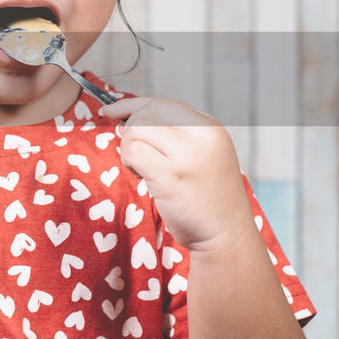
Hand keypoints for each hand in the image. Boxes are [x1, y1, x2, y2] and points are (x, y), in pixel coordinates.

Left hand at [99, 97, 252, 250]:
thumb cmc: (208, 199)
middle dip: (129, 131)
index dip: (131, 106)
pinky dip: (129, 163)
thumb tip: (128, 120)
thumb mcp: (203, 155)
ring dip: (129, 149)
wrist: (228, 235)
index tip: (110, 112)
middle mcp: (202, 135)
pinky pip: (134, 152)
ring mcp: (188, 154)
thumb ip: (175, 135)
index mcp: (209, 127)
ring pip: (137, 129)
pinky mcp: (171, 175)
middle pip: (146, 112)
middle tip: (135, 157)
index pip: (162, 103)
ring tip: (143, 170)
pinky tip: (143, 178)